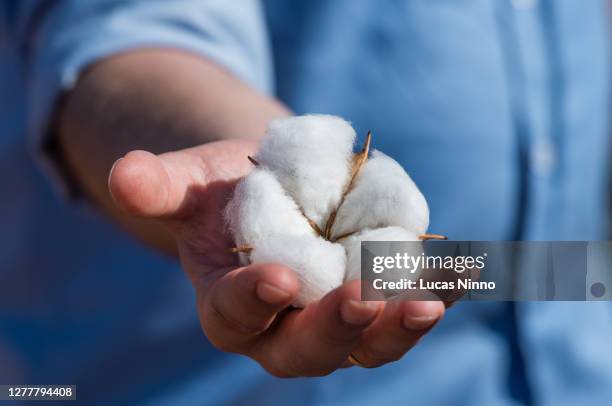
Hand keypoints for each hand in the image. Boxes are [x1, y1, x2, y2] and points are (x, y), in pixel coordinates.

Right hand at [108, 139, 446, 376]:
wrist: (272, 190)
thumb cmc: (225, 190)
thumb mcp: (190, 181)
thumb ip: (159, 185)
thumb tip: (123, 177)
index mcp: (229, 304)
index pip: (234, 317)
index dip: (252, 301)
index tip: (278, 277)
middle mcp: (283, 327)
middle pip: (305, 349)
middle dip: (334, 329)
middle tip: (364, 299)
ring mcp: (334, 319)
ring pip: (366, 345)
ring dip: (398, 327)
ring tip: (431, 301)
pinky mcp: (375, 301)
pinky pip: (406, 308)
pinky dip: (437, 293)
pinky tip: (464, 273)